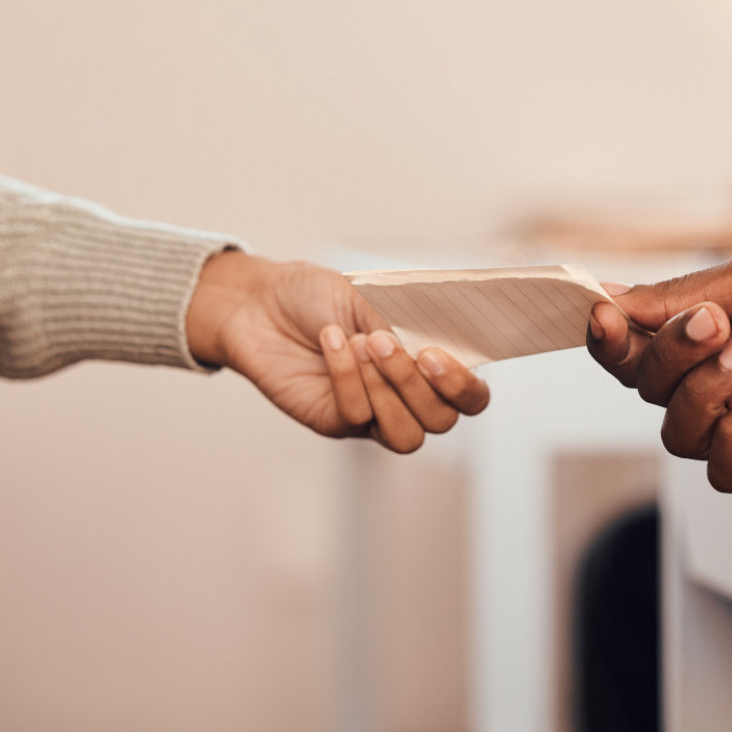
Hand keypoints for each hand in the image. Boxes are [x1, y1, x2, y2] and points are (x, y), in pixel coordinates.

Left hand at [187, 252, 488, 451]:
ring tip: (362, 344)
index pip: (471, 397)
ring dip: (388, 392)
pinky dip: (346, 376)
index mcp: (429, 363)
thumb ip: (403, 328)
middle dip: (416, 383)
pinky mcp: (338, 423)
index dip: (464, 387)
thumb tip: (425, 351)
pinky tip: (331, 342)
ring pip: (407, 437)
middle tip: (383, 341)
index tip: (436, 355)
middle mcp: (408, 395)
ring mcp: (375, 414)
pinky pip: (357, 416)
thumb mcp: (369, 297)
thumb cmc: (319, 295)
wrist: (260, 303)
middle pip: (442, 421)